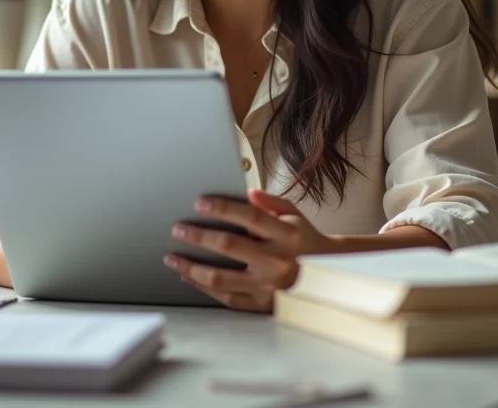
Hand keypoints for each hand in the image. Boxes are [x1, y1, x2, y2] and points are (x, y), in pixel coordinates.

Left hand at [163, 188, 335, 312]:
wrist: (324, 275)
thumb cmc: (302, 240)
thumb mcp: (293, 215)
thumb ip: (270, 202)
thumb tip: (249, 193)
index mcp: (285, 234)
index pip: (250, 217)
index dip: (223, 208)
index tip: (200, 202)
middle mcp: (276, 260)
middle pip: (229, 246)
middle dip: (198, 235)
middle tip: (178, 229)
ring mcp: (267, 286)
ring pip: (221, 277)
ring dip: (191, 266)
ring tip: (172, 257)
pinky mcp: (261, 303)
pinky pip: (226, 297)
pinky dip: (203, 287)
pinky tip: (189, 276)